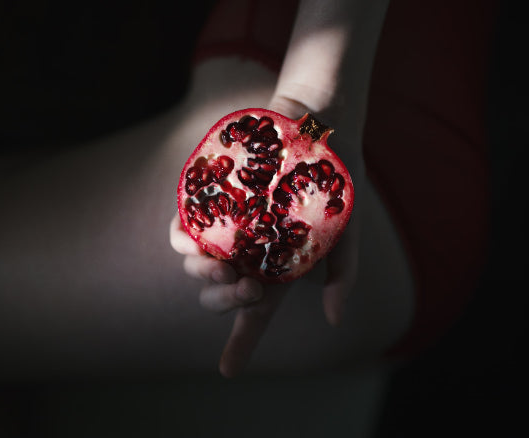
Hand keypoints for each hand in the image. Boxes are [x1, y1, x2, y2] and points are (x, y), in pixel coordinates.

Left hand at [171, 0, 383, 376]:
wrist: (316, 130)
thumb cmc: (333, 185)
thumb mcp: (345, 233)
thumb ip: (341, 276)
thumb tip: (334, 320)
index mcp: (275, 271)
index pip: (254, 316)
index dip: (240, 345)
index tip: (228, 370)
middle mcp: (247, 255)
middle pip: (221, 295)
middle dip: (224, 300)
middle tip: (243, 286)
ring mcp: (228, 229)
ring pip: (198, 265)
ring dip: (201, 273)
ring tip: (218, 266)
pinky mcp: (212, 200)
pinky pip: (185, 226)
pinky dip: (183, 237)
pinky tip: (192, 238)